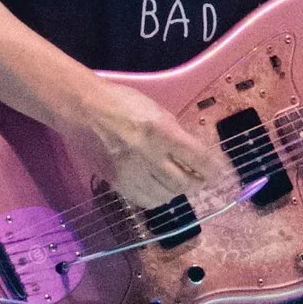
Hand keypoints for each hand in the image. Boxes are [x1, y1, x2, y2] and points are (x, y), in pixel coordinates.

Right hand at [73, 80, 216, 208]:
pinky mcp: (116, 183)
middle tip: (200, 179)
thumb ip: (176, 133)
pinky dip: (157, 198)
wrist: (83, 110)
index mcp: (160, 132)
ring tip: (179, 184)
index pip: (197, 158)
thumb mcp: (156, 110)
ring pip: (165, 196)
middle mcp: (148, 155)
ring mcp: (131, 172)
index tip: (220, 172)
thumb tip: (194, 155)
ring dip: (177, 191)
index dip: (213, 168)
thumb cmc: (122, 102)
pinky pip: (144, 200)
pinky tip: (158, 189)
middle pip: (183, 183)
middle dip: (197, 183)